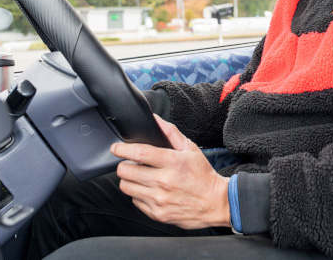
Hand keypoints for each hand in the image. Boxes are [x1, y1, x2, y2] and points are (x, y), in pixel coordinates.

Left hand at [111, 114, 231, 229]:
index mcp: (172, 162)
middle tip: (131, 163)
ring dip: (129, 180)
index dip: (122, 149)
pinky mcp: (157, 214)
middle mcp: (164, 182)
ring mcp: (159, 199)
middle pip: (126, 171)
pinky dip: (138, 194)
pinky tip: (149, 190)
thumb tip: (154, 119)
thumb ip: (170, 132)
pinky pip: (135, 201)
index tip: (116, 148)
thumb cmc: (203, 175)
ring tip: (139, 177)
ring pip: (126, 187)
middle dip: (124, 164)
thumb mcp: (190, 149)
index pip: (139, 152)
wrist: (215, 203)